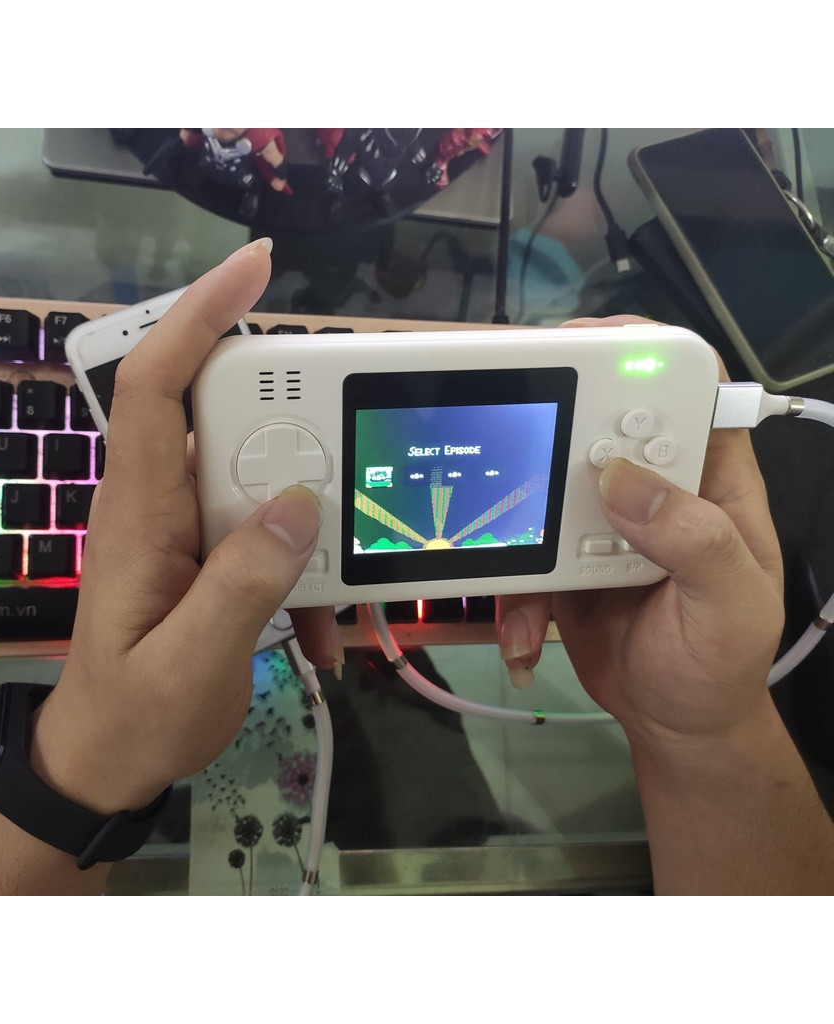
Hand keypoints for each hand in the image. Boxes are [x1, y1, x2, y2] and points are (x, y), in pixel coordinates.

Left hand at [31, 240, 336, 814]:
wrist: (105, 765)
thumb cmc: (133, 717)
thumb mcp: (193, 663)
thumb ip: (244, 583)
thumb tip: (296, 503)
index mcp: (140, 512)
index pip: (155, 384)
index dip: (197, 316)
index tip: (254, 268)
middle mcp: (160, 502)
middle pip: (220, 413)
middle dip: (289, 416)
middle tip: (345, 436)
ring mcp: (185, 528)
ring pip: (256, 473)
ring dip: (309, 513)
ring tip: (341, 572)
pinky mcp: (208, 555)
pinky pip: (266, 530)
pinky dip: (304, 570)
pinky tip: (322, 628)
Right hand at [496, 316, 784, 750]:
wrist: (674, 725)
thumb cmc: (721, 664)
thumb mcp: (732, 606)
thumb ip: (693, 540)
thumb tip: (621, 478)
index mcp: (710, 481)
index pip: (686, 392)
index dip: (640, 356)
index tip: (581, 349)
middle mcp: (653, 490)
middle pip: (596, 428)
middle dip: (549, 437)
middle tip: (509, 455)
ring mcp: (599, 524)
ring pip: (542, 489)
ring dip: (516, 536)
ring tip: (531, 604)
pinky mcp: (558, 561)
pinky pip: (519, 552)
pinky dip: (510, 596)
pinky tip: (525, 639)